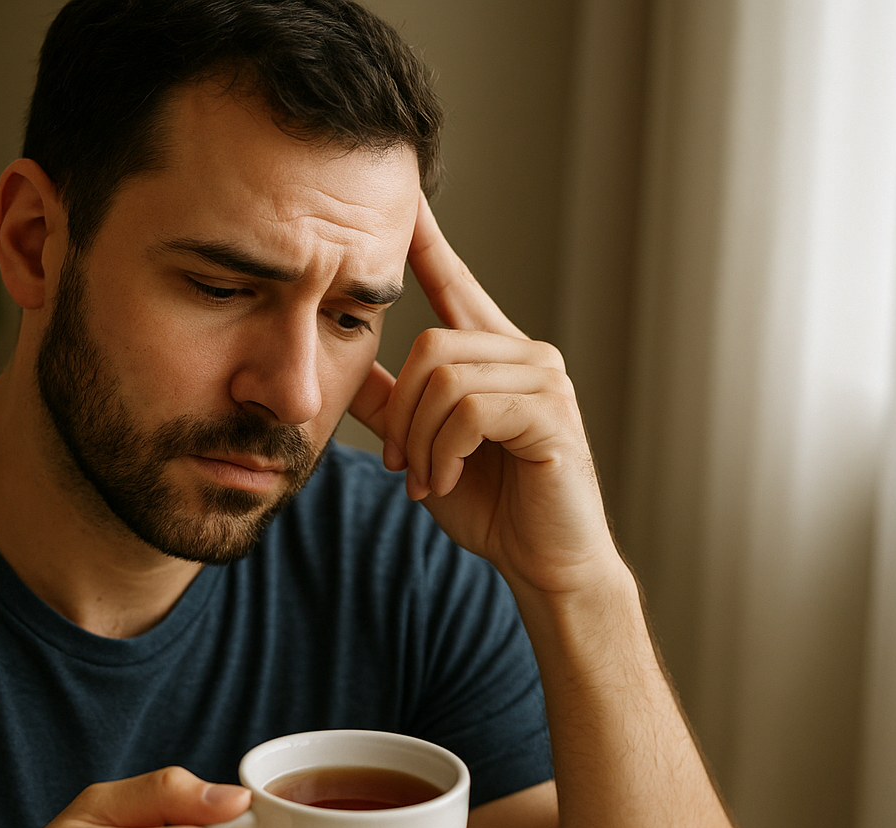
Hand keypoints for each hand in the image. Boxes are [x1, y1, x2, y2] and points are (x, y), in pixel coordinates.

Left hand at [349, 197, 621, 595]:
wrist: (546, 563)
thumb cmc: (492, 506)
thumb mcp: (424, 448)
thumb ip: (392, 404)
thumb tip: (345, 363)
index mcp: (494, 355)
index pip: (454, 282)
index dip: (426, 240)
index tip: (401, 196)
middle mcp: (525, 354)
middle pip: (430, 345)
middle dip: (401, 413)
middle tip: (401, 466)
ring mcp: (544, 380)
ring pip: (445, 377)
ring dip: (419, 439)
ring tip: (425, 478)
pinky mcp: (551, 414)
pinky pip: (469, 410)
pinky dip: (443, 453)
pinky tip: (446, 481)